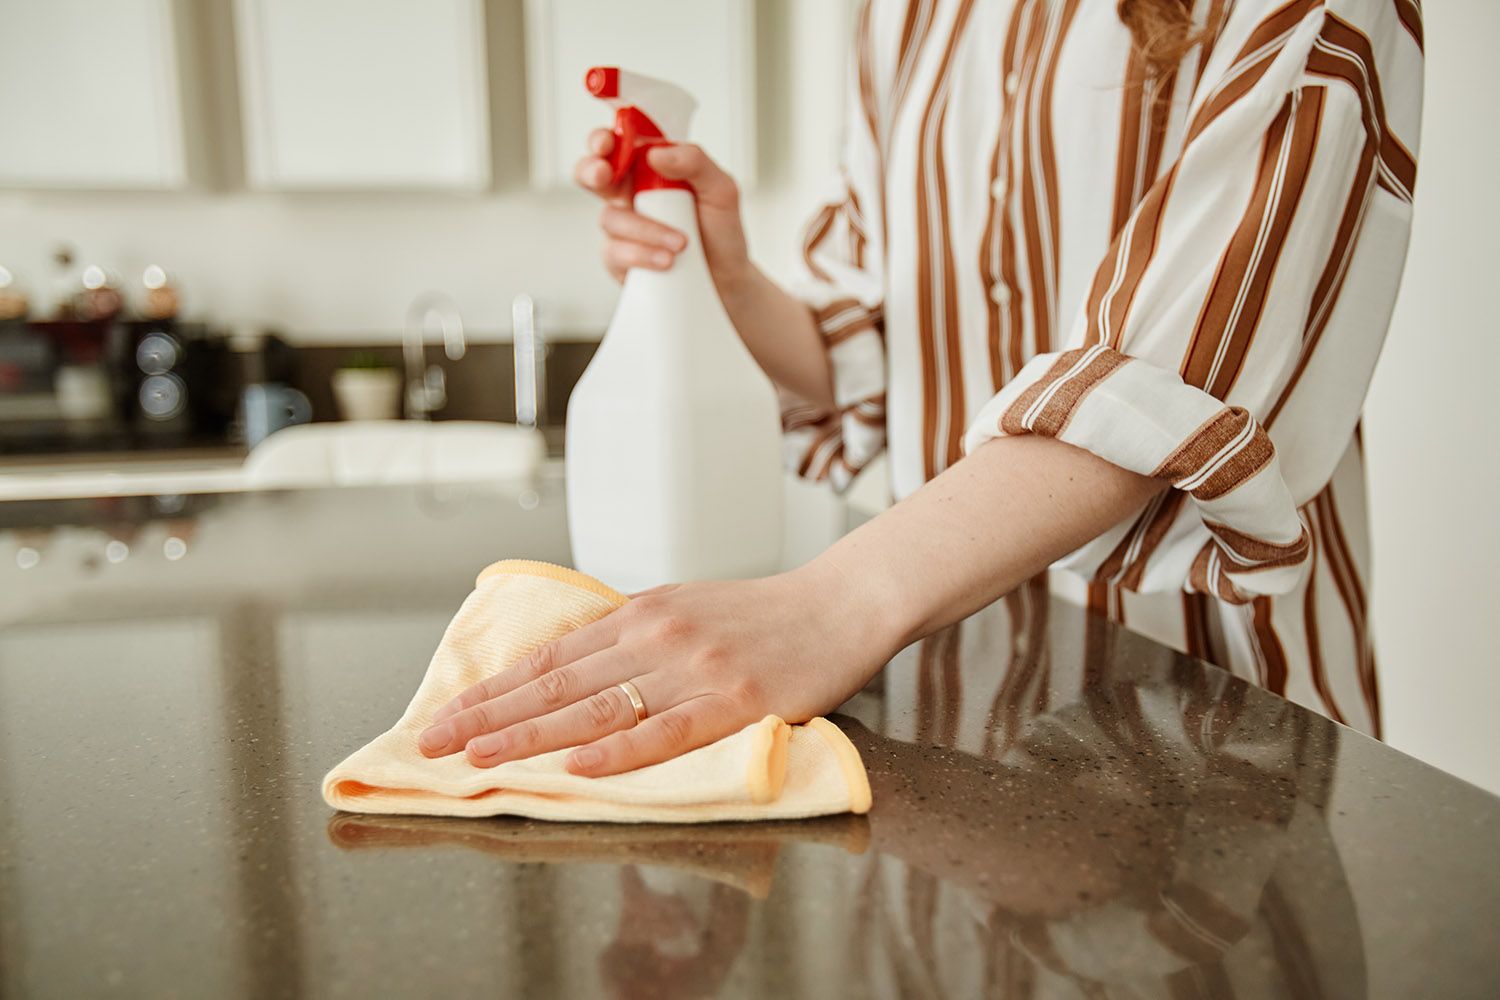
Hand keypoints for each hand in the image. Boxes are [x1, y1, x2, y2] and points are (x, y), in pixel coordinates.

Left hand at [416, 564, 896, 775]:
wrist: (840, 605)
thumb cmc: (764, 615)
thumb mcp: (686, 607)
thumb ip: (633, 637)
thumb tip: (573, 669)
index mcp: (642, 614)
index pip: (551, 657)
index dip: (494, 689)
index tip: (446, 714)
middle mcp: (658, 636)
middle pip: (559, 683)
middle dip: (490, 715)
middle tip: (434, 742)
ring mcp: (696, 669)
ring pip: (598, 707)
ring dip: (532, 735)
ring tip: (481, 757)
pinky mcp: (737, 702)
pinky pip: (668, 731)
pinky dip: (619, 750)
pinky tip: (578, 766)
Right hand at [575, 130, 750, 293]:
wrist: (726, 278)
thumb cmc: (720, 231)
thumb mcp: (720, 189)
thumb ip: (694, 162)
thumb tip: (657, 154)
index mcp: (649, 170)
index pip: (616, 147)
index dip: (603, 142)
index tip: (607, 145)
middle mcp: (630, 195)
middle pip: (590, 176)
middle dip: (590, 172)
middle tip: (603, 175)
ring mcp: (622, 229)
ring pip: (611, 219)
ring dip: (644, 229)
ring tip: (680, 242)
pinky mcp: (620, 260)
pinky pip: (616, 253)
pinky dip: (642, 255)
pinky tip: (666, 261)